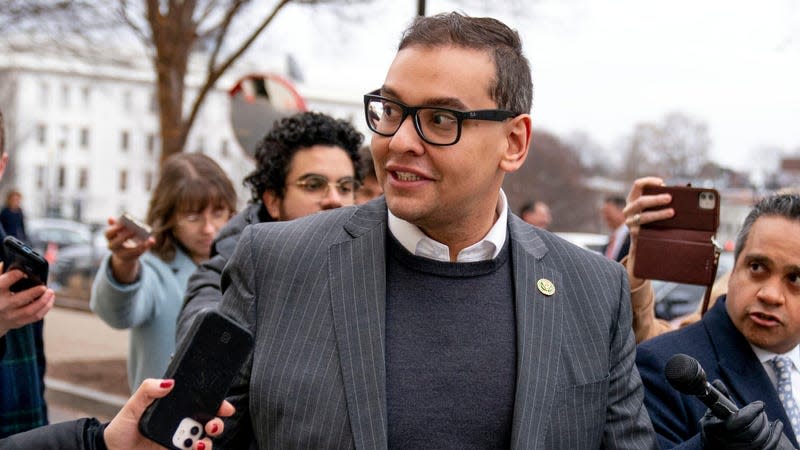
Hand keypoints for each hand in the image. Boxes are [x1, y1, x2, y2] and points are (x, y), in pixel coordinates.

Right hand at [0, 263, 54, 337]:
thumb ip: (0, 273)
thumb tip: (7, 263)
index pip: (2, 284)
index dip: (13, 277)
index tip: (23, 272)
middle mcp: (3, 305)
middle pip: (19, 300)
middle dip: (33, 293)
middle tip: (44, 287)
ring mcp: (11, 315)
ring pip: (30, 310)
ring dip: (43, 301)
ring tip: (50, 292)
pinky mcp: (20, 322)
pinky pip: (36, 316)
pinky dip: (45, 308)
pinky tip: (50, 300)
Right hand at [104, 216, 154, 283]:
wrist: (123, 254)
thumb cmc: (122, 237)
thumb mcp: (119, 230)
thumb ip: (117, 224)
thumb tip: (110, 218)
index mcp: (109, 237)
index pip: (108, 233)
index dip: (114, 228)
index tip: (123, 223)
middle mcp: (112, 246)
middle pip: (116, 243)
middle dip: (125, 237)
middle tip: (134, 231)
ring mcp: (120, 254)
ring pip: (128, 252)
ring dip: (137, 247)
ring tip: (146, 240)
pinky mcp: (129, 258)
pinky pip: (136, 255)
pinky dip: (144, 249)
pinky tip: (151, 242)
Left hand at [104, 378, 233, 449]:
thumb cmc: (122, 427)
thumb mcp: (132, 406)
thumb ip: (148, 390)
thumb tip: (168, 382)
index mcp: (176, 409)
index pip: (201, 404)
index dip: (217, 405)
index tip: (225, 406)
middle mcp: (182, 424)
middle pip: (209, 423)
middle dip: (217, 423)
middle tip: (212, 425)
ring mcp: (180, 441)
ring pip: (204, 440)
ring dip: (208, 441)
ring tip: (200, 442)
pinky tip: (194, 448)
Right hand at [623, 177, 674, 288]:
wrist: (643, 243)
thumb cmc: (652, 220)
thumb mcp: (653, 207)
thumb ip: (662, 199)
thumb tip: (684, 191)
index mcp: (633, 199)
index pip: (637, 185)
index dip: (649, 181)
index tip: (662, 182)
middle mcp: (629, 210)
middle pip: (641, 201)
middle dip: (656, 199)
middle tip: (670, 198)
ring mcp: (631, 222)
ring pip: (643, 216)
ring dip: (658, 214)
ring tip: (672, 213)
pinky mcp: (635, 234)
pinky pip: (644, 230)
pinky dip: (656, 226)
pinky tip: (666, 227)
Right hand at [701, 380, 788, 449]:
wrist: (712, 446)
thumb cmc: (713, 425)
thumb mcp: (711, 411)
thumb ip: (717, 397)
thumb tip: (718, 383)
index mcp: (713, 429)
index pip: (737, 422)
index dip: (752, 412)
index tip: (760, 404)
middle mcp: (724, 443)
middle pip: (751, 431)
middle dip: (760, 418)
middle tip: (761, 410)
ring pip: (759, 441)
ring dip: (767, 426)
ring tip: (764, 417)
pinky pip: (766, 448)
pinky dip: (775, 436)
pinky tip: (777, 425)